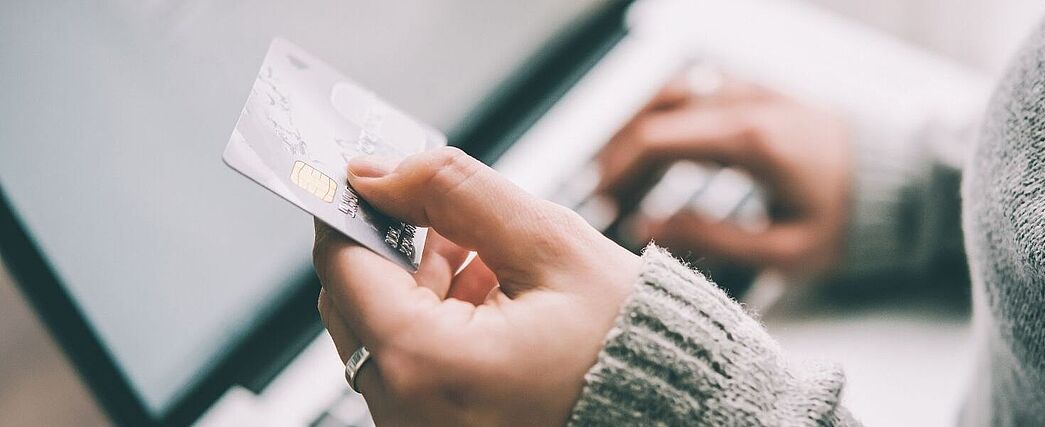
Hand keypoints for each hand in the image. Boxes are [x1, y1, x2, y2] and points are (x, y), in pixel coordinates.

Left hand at [314, 147, 640, 425]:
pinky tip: (492, 295)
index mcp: (428, 365)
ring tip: (492, 260)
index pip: (342, 264)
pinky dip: (437, 320)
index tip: (373, 173)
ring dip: (421, 281)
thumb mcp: (550, 244)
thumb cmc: (628, 342)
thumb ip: (457, 191)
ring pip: (381, 327)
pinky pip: (409, 362)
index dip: (351, 205)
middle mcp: (406, 410)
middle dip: (396, 243)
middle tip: (450, 213)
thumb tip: (381, 171)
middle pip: (353, 298)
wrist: (674, 409)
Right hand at [596, 75, 851, 273]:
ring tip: (621, 174)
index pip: (656, 139)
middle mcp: (746, 103)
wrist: (901, 184)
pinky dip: (666, 116)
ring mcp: (752, 91)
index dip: (617, 171)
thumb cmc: (848, 222)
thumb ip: (711, 237)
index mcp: (750, 140)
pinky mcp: (758, 93)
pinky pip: (696, 90)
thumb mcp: (784, 250)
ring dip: (637, 128)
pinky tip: (659, 151)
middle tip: (603, 196)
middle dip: (618, 153)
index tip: (601, 204)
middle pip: (654, 112)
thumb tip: (646, 226)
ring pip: (671, 93)